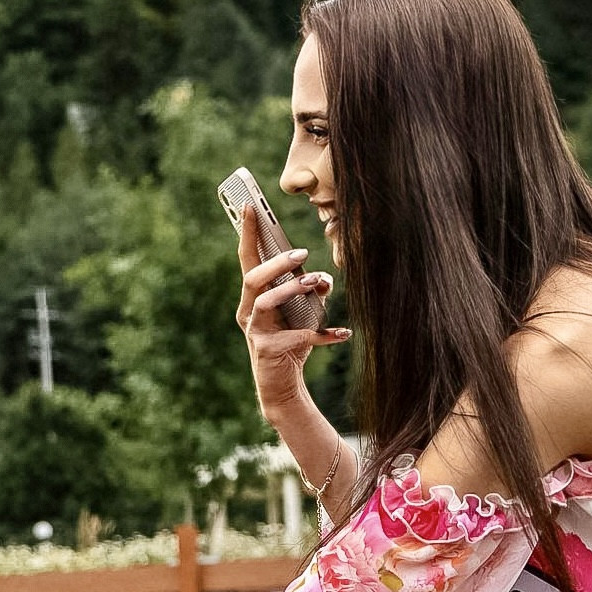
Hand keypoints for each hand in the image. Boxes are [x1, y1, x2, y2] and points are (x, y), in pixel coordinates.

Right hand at [234, 243, 351, 419]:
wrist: (284, 386)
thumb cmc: (292, 343)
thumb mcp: (307, 312)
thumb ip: (314, 291)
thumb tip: (323, 278)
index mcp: (254, 297)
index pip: (248, 259)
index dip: (248, 233)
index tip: (250, 205)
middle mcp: (249, 312)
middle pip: (251, 278)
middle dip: (276, 263)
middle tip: (302, 253)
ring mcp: (256, 332)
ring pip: (264, 302)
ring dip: (290, 289)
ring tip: (314, 283)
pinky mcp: (268, 350)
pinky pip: (295, 336)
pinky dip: (323, 334)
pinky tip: (344, 333)